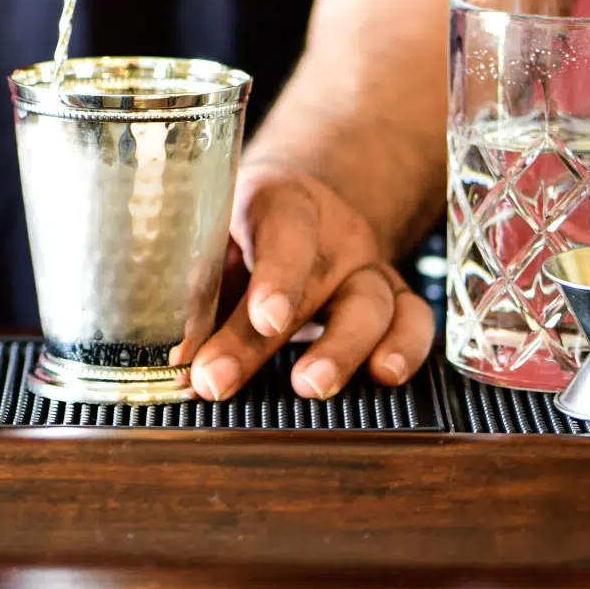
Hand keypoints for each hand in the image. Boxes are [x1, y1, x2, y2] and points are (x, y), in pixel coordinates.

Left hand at [190, 162, 434, 402]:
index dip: (278, 277)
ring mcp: (367, 266)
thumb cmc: (246, 230)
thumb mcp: (216, 234)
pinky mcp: (394, 297)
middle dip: (264, 341)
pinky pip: (414, 320)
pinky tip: (385, 378)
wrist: (309, 206)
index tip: (265, 319)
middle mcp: (333, 233)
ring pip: (370, 304)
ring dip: (342, 351)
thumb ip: (198, 287)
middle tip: (224, 381)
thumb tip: (176, 356)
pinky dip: (405, 349)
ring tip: (312, 387)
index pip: (286, 234)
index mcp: (280, 202)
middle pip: (314, 282)